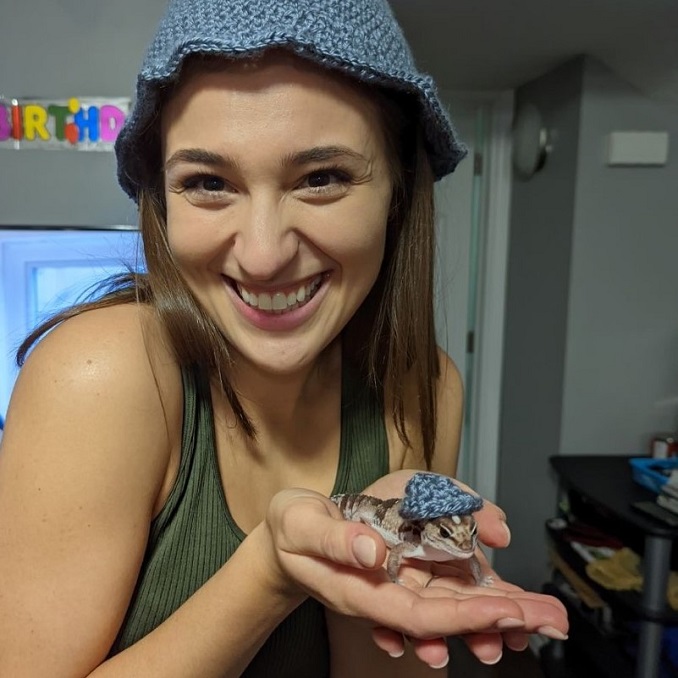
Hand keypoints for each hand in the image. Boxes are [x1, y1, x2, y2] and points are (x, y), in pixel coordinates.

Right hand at [263, 477, 567, 669]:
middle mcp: (385, 594)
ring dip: (496, 611)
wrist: (285, 537)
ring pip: (451, 604)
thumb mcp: (299, 522)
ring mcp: (395, 585)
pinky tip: (505, 602)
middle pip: (448, 615)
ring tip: (540, 614)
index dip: (464, 615)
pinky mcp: (401, 572)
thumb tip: (374, 554)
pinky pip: (442, 588)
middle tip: (550, 619)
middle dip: (499, 617)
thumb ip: (334, 539)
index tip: (505, 611)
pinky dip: (475, 595)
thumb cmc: (290, 529)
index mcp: (361, 590)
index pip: (420, 612)